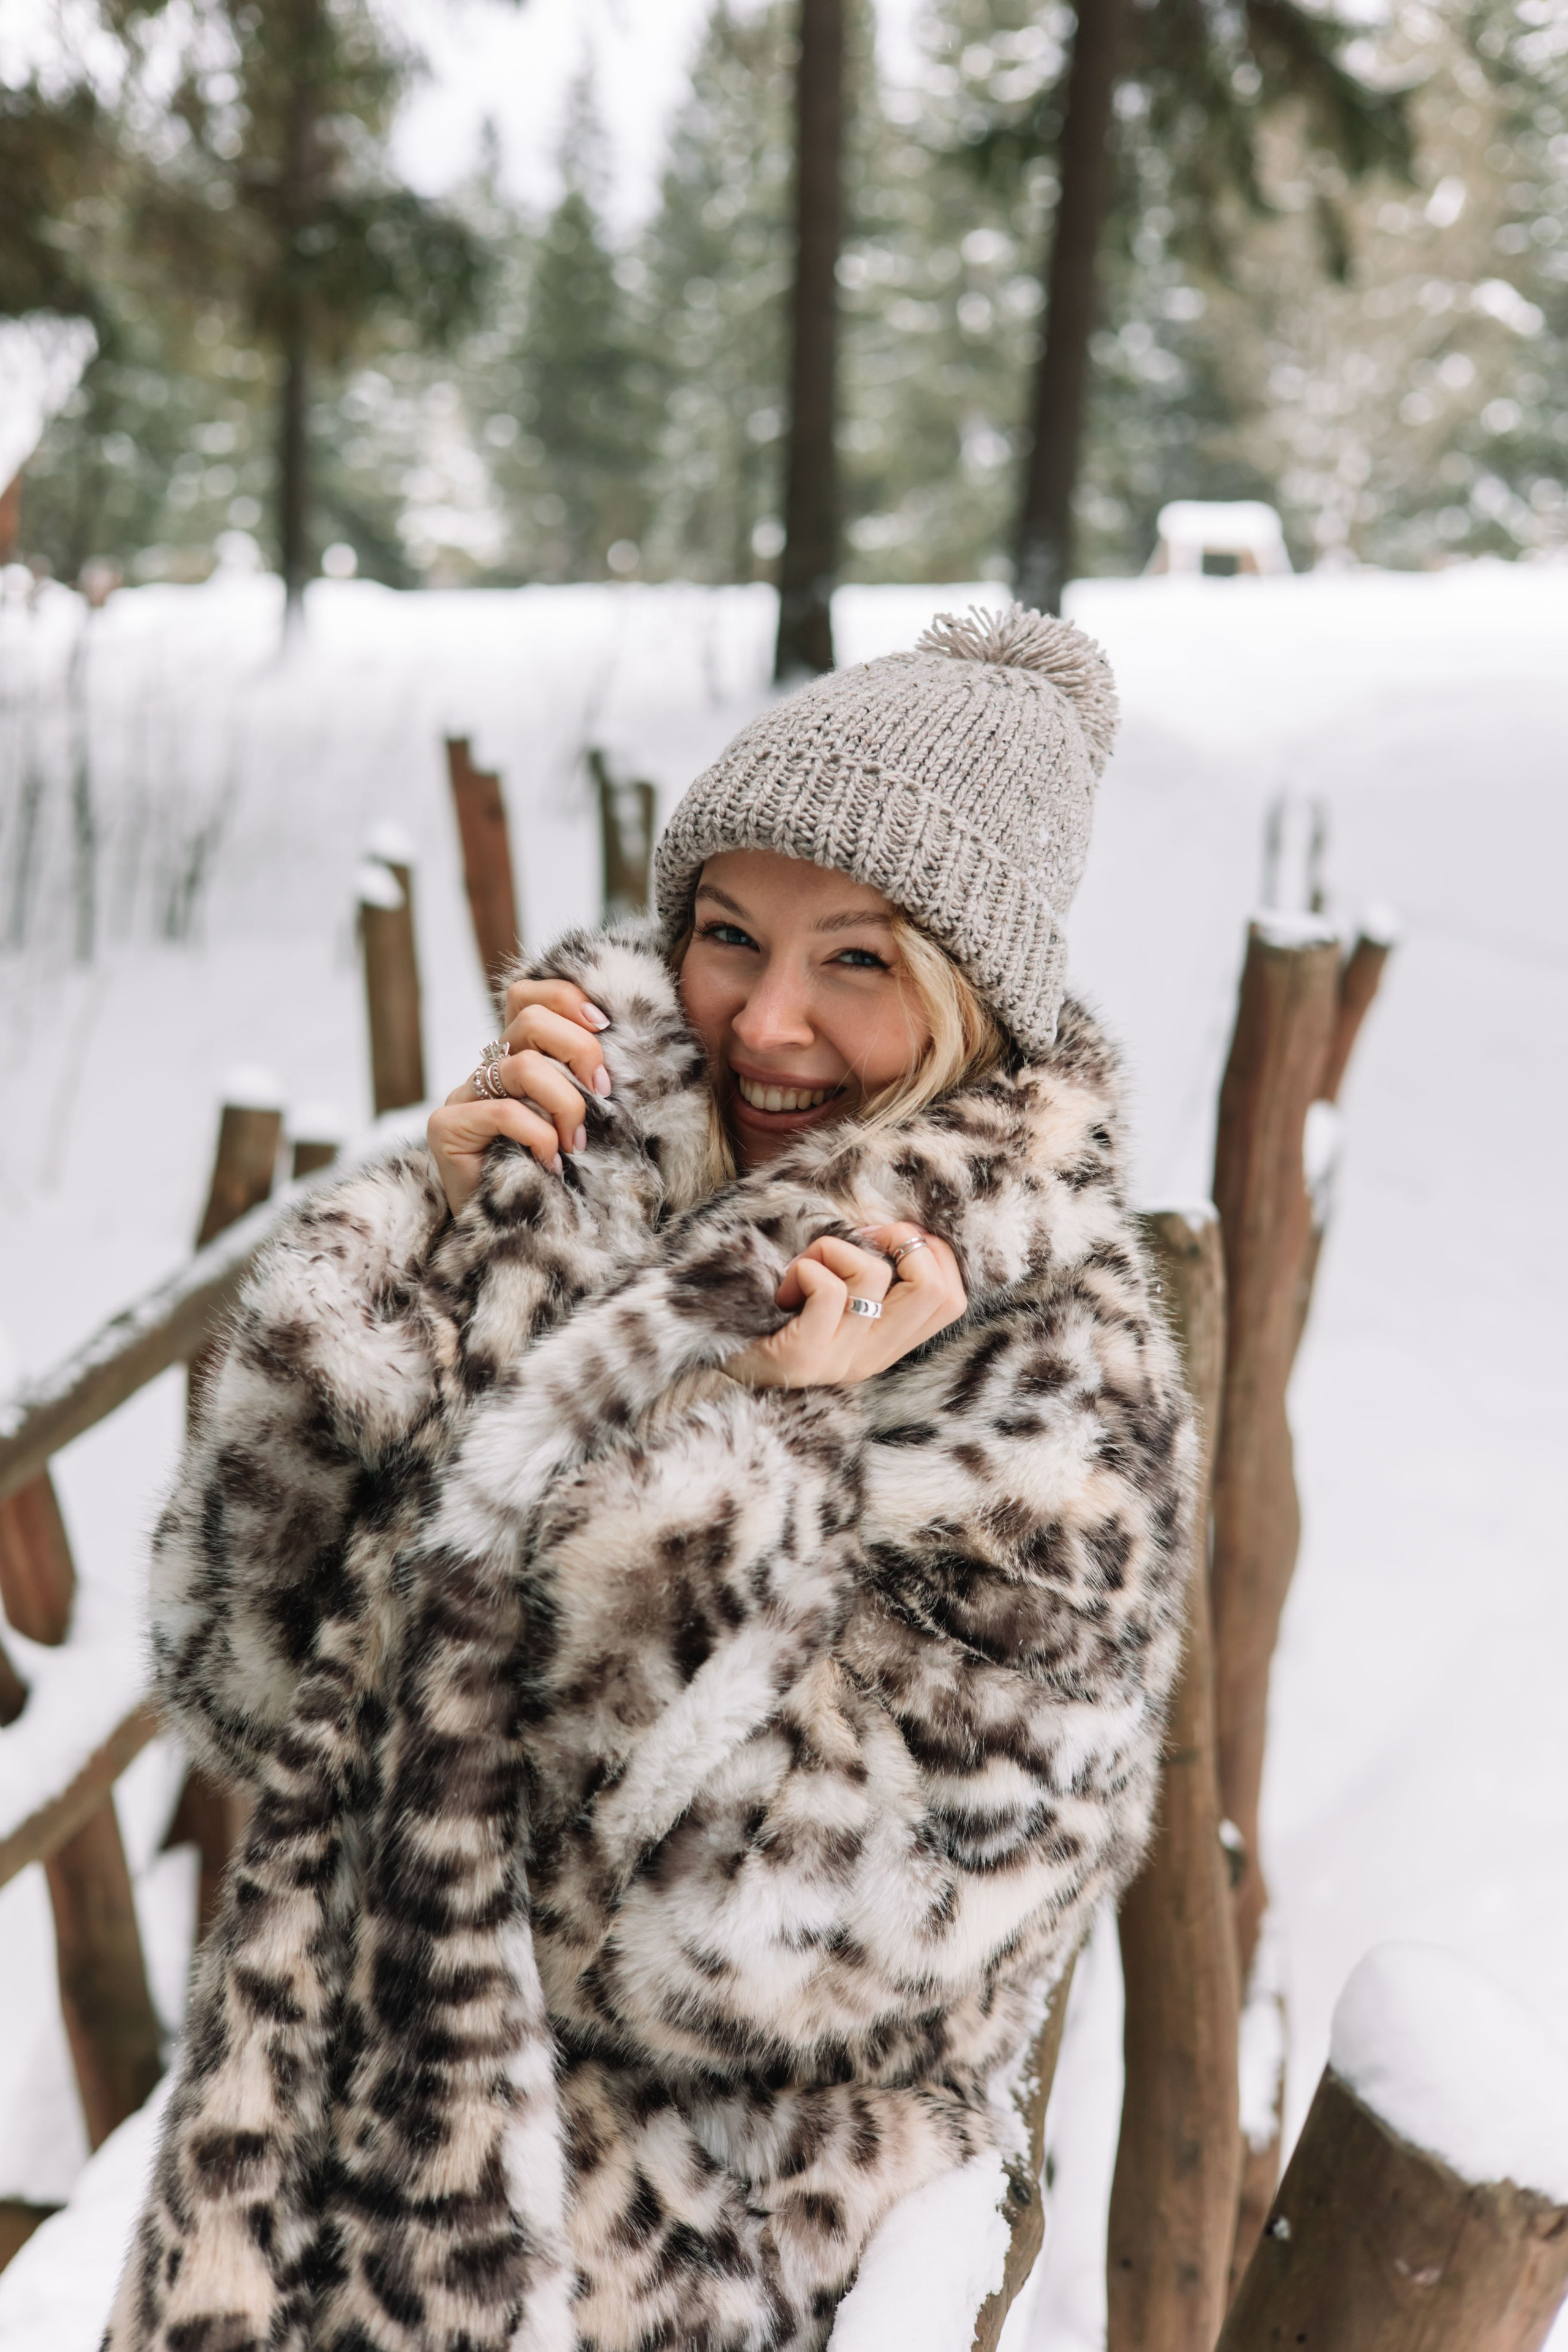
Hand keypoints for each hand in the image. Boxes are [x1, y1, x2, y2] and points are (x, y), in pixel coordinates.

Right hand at [427, 978, 611, 1213]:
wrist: (518, 1240)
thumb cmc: (560, 1180)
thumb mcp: (583, 1119)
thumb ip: (589, 1081)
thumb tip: (624, 1043)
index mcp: (516, 1057)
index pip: (526, 995)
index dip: (565, 997)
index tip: (605, 1025)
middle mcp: (487, 1071)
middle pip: (529, 1020)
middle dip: (580, 1051)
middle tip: (603, 1093)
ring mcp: (464, 1098)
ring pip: (523, 1065)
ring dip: (566, 1103)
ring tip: (577, 1143)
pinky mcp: (447, 1128)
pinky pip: (505, 1112)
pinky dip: (540, 1137)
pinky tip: (550, 1165)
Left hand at [723, 1222, 965, 1388]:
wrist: (718, 1360)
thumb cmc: (774, 1314)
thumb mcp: (835, 1297)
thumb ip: (869, 1275)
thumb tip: (894, 1228)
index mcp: (889, 1343)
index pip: (952, 1299)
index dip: (932, 1254)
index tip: (887, 1239)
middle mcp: (873, 1357)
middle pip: (933, 1289)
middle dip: (901, 1240)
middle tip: (861, 1237)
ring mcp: (841, 1361)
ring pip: (872, 1276)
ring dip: (832, 1249)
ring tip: (802, 1268)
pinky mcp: (805, 1356)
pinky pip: (828, 1290)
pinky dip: (805, 1269)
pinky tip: (785, 1289)